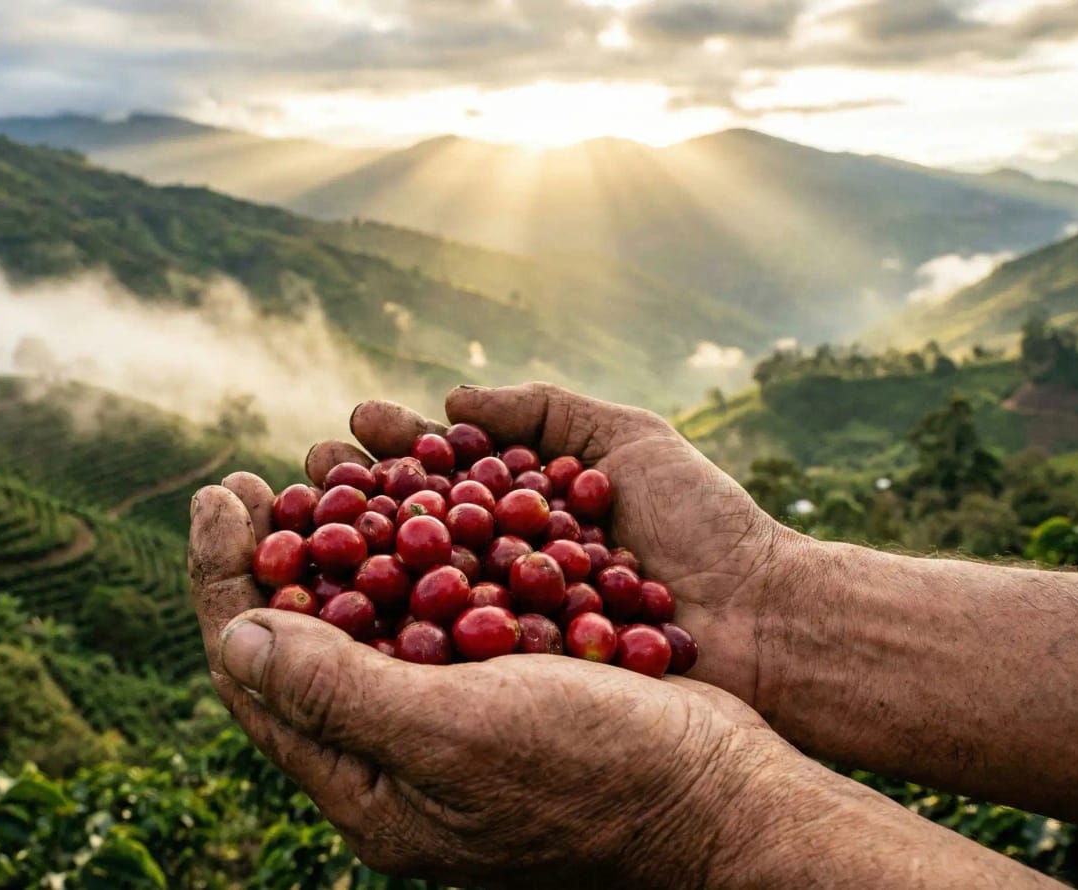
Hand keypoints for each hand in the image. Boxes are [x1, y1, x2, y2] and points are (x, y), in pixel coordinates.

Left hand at [188, 477, 830, 887]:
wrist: (725, 790)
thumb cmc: (598, 772)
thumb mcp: (454, 737)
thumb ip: (336, 694)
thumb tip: (233, 636)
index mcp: (365, 786)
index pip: (255, 674)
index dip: (222, 580)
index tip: (218, 493)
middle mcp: (395, 757)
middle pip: (299, 644)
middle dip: (270, 554)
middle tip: (255, 478)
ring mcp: (449, 722)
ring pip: (365, 620)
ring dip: (336, 543)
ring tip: (321, 471)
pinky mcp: (501, 688)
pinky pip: (432, 611)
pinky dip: (412, 551)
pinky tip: (413, 499)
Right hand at [302, 383, 813, 711]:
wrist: (766, 622)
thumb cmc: (706, 526)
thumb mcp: (629, 440)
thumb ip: (546, 409)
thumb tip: (452, 397)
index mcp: (525, 510)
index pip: (444, 469)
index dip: (397, 445)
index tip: (354, 423)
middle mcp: (504, 566)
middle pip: (415, 525)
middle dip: (360, 497)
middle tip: (311, 470)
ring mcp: (507, 625)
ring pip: (417, 586)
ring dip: (362, 558)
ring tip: (314, 528)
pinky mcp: (516, 680)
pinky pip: (447, 651)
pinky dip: (398, 625)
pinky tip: (352, 603)